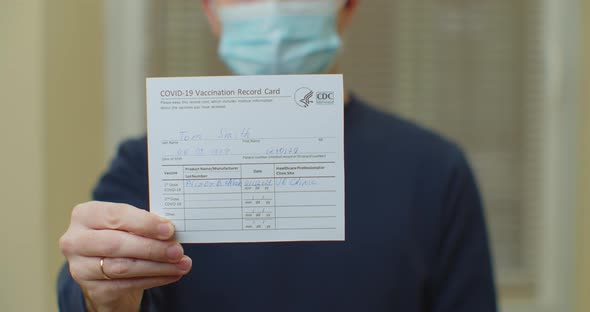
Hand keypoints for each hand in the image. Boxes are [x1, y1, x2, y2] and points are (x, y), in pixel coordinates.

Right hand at [59, 201, 191, 311]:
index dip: (144, 223)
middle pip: (117, 244)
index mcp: (85, 215)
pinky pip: (127, 285)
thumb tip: (171, 229)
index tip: (169, 229)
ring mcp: (80, 268)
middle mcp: (75, 241)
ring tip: (182, 264)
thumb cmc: (120, 239)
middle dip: (152, 247)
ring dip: (158, 266)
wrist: (105, 273)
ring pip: (123, 267)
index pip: (116, 216)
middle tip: (178, 250)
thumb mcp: (127, 225)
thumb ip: (144, 224)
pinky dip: (154, 279)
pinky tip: (172, 275)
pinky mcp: (92, 290)